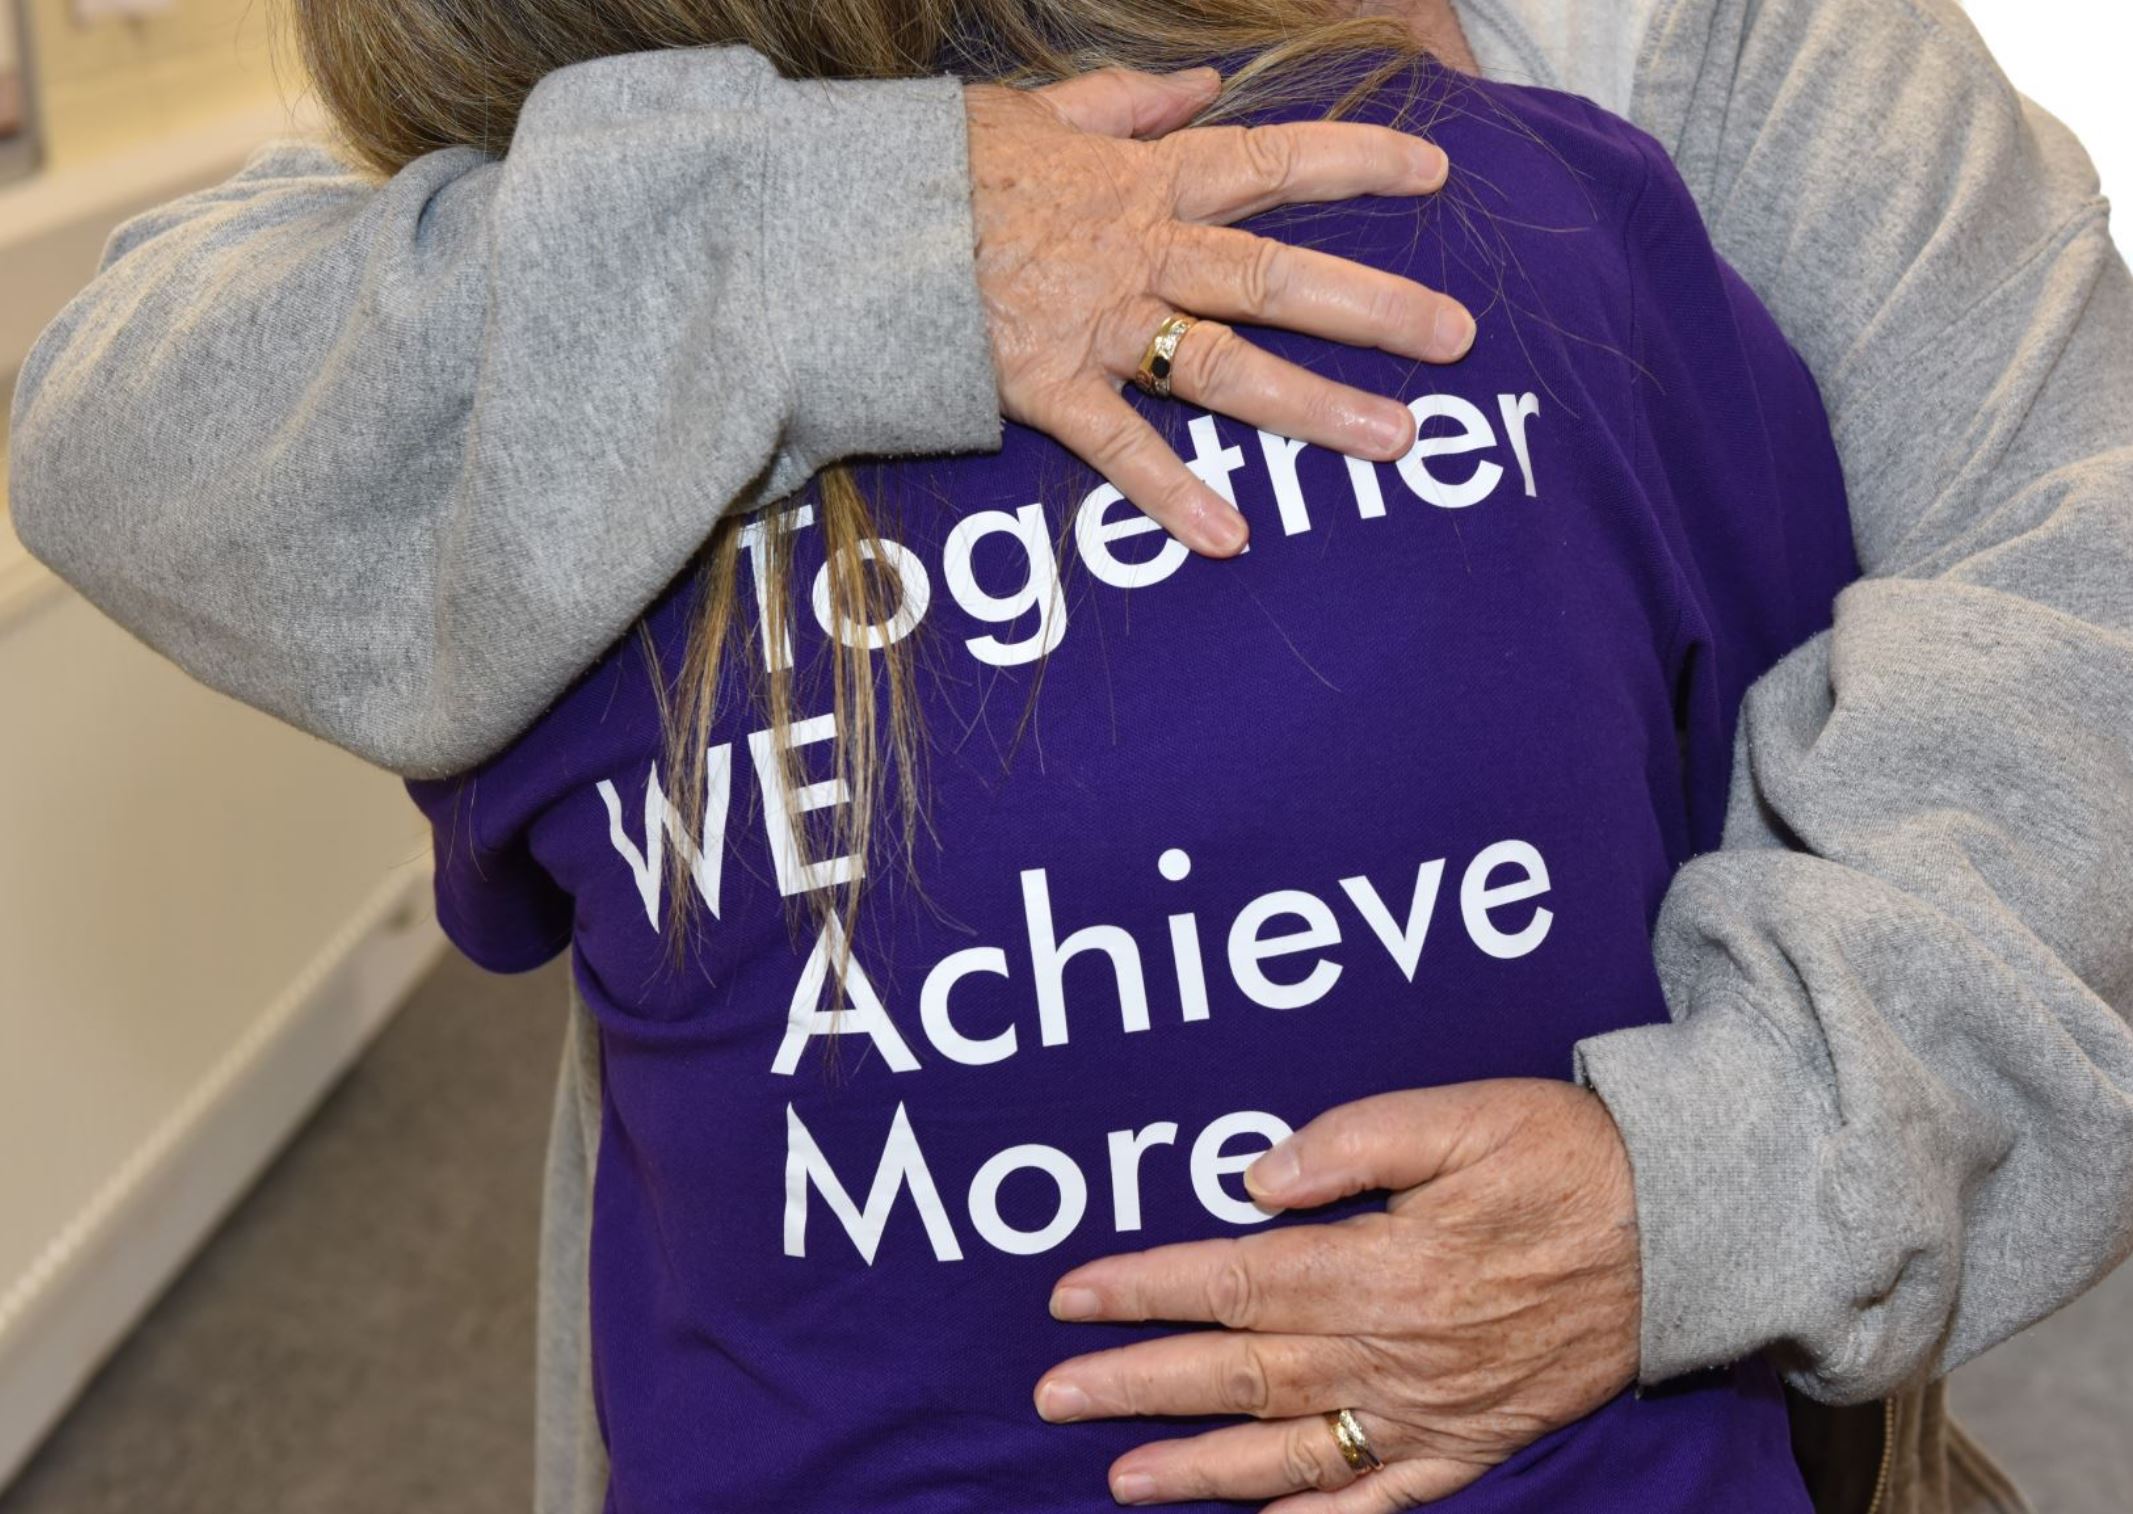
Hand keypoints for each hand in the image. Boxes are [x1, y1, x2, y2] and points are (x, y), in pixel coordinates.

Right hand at [967, 69, 1472, 556]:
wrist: (839, 224)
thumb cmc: (934, 165)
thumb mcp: (1034, 108)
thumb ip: (1124, 100)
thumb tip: (1202, 86)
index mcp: (1140, 177)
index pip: (1269, 161)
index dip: (1357, 164)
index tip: (1436, 175)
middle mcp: (1136, 250)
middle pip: (1275, 276)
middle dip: (1373, 306)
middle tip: (1457, 339)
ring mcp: (1096, 324)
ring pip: (1224, 365)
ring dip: (1313, 407)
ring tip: (1393, 440)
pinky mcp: (1044, 386)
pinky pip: (1119, 446)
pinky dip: (1171, 493)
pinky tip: (1230, 536)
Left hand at [1034, 1080, 1641, 1510]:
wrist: (1685, 1230)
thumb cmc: (1564, 1156)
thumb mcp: (1458, 1115)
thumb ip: (1351, 1142)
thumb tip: (1252, 1178)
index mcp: (1381, 1265)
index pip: (1234, 1282)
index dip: (1144, 1289)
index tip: (1070, 1298)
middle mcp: (1395, 1351)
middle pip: (1242, 1373)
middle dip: (1139, 1386)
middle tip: (1054, 1398)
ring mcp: (1432, 1411)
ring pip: (1293, 1451)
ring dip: (1198, 1468)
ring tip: (1120, 1480)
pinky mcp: (1473, 1443)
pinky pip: (1382, 1501)